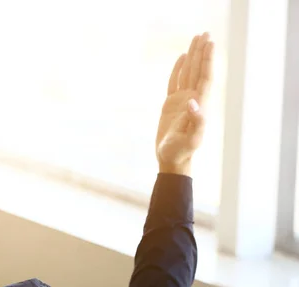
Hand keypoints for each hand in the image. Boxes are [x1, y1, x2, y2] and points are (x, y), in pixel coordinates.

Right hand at [156, 33, 213, 175]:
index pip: (205, 77)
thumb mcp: (191, 140)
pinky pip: (175, 81)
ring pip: (188, 73)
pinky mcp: (172, 104)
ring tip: (195, 39)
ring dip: (193, 56)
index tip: (209, 43)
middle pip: (199, 70)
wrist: (172, 159)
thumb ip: (196, 122)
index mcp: (200, 105)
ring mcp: (183, 101)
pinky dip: (179, 68)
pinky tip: (182, 58)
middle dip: (202, 52)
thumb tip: (193, 101)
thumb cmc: (182, 152)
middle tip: (204, 33)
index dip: (207, 60)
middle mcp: (193, 99)